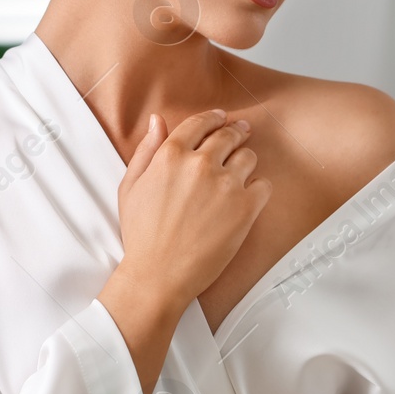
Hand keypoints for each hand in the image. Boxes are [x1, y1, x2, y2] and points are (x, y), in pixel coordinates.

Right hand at [113, 108, 271, 310]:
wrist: (158, 274)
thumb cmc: (142, 235)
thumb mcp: (130, 186)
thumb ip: (146, 150)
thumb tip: (157, 121)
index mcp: (171, 155)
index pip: (200, 123)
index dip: (214, 118)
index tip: (222, 118)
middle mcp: (200, 164)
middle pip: (228, 135)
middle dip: (236, 132)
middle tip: (241, 133)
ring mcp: (226, 185)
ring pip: (249, 156)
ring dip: (245, 161)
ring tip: (240, 171)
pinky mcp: (245, 208)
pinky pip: (263, 185)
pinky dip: (258, 188)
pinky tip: (247, 196)